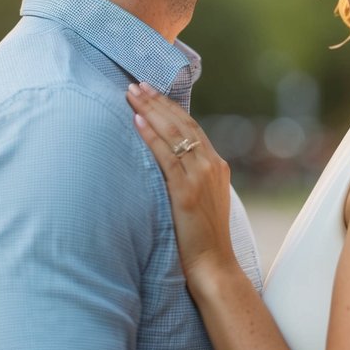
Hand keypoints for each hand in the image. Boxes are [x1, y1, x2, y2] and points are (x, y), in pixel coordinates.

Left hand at [126, 83, 235, 282]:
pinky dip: (151, 136)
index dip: (170, 107)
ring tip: (132, 94)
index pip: (192, 127)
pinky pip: (166, 157)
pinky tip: (137, 121)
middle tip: (137, 83)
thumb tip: (167, 166)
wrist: (215, 266)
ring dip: (151, 110)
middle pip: (182, 123)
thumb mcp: (202, 201)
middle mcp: (212, 165)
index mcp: (217, 166)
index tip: (151, 92)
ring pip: (174, 134)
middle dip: (158, 101)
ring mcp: (201, 177)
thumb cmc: (203, 240)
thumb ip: (190, 179)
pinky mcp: (186, 191)